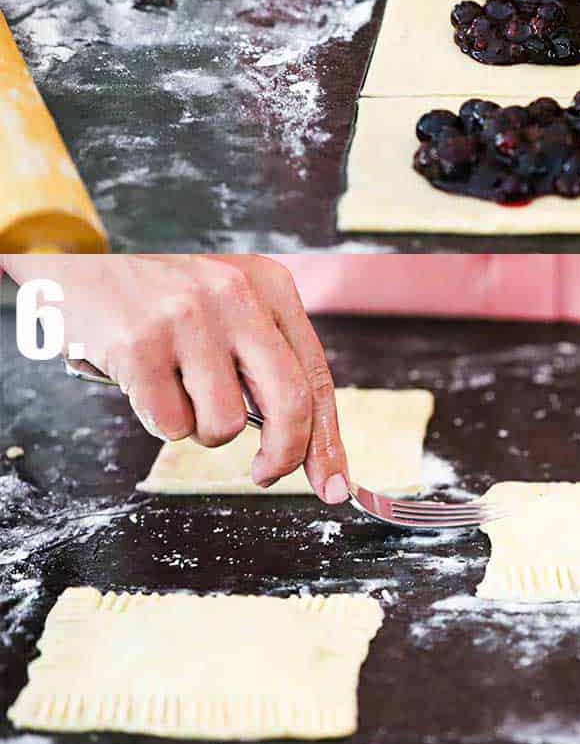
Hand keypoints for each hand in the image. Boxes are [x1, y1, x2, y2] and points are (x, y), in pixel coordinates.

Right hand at [3, 253, 348, 503]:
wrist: (82, 258)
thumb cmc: (159, 292)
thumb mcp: (227, 299)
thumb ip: (263, 355)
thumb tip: (302, 439)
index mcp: (269, 284)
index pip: (315, 373)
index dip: (328, 439)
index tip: (333, 485)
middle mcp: (237, 295)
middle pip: (290, 404)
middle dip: (284, 455)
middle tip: (264, 474)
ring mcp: (189, 319)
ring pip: (223, 426)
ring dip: (198, 426)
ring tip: (174, 385)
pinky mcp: (140, 345)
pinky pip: (169, 425)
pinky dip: (157, 417)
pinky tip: (141, 379)